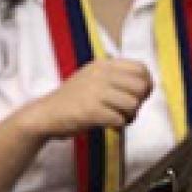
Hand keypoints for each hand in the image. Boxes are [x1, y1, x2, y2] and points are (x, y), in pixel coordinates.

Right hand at [20, 58, 151, 141]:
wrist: (45, 114)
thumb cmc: (72, 99)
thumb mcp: (92, 78)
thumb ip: (116, 77)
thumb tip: (146, 86)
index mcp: (103, 64)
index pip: (140, 68)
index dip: (146, 84)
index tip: (138, 96)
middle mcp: (101, 74)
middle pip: (141, 87)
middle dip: (139, 102)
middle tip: (127, 111)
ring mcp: (95, 92)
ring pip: (133, 104)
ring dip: (129, 116)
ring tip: (118, 119)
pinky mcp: (91, 111)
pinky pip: (120, 119)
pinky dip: (118, 126)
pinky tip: (110, 126)